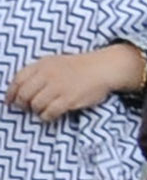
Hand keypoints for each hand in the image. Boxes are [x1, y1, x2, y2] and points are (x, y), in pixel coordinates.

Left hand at [5, 43, 143, 119]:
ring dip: (37, 110)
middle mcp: (48, 75)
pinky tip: (50, 115)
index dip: (11, 93)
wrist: (102, 68)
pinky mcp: (69, 99)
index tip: (10, 101)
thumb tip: (19, 90)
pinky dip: (46, 116)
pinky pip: (49, 112)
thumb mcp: (54, 62)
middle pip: (24, 94)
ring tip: (43, 110)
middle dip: (23, 104)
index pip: (18, 80)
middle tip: (28, 108)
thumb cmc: (78, 67)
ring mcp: (59, 87)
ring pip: (36, 105)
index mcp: (42, 65)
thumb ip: (37, 72)